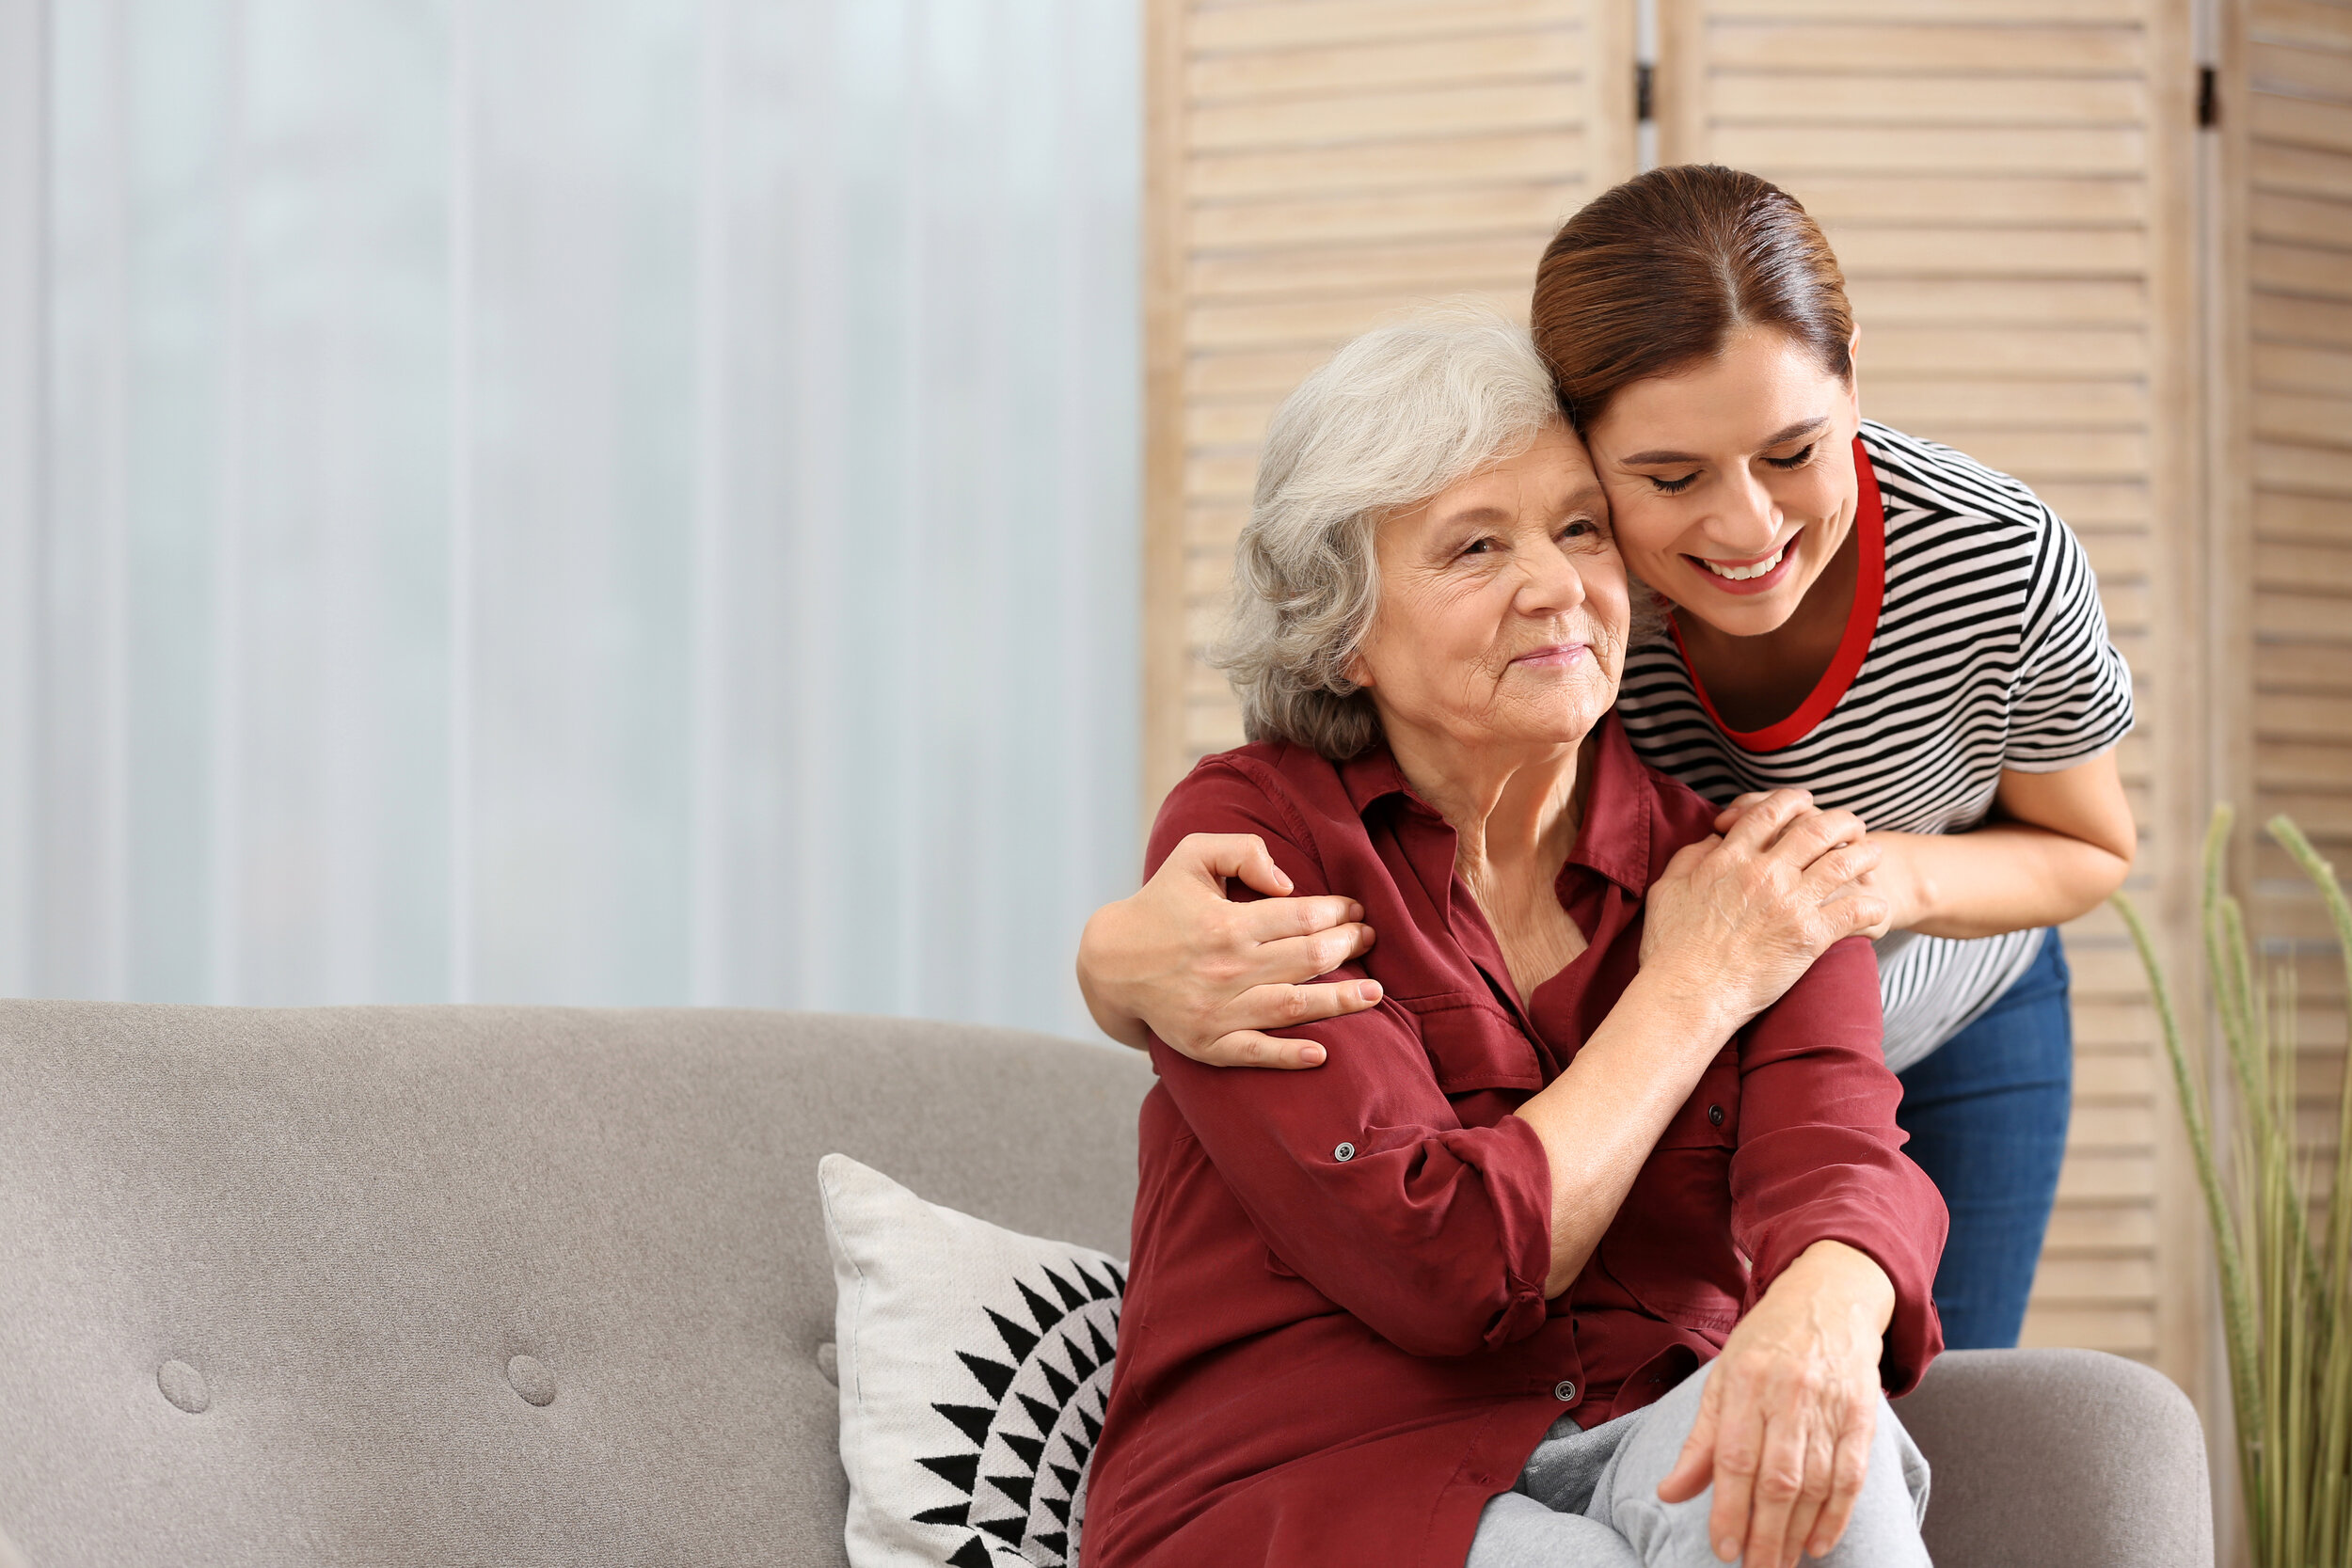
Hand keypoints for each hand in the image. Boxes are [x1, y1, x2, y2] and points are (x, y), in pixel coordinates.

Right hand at [1074, 833, 1380, 1067]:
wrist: (1109, 963)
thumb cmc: (1160, 903)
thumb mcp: (1192, 855)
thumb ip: (1242, 851)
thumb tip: (1288, 882)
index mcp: (1227, 922)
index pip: (1303, 917)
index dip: (1339, 913)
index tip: (1356, 911)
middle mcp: (1227, 967)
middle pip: (1308, 959)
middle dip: (1349, 948)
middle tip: (1371, 941)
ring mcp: (1218, 1010)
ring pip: (1294, 1006)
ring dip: (1341, 1001)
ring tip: (1375, 995)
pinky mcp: (1207, 1043)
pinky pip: (1256, 1052)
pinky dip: (1290, 1056)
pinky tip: (1322, 1054)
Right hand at [1642, 790, 1888, 1027]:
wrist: (1688, 993)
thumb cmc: (1670, 947)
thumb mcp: (1668, 889)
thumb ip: (1692, 857)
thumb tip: (1715, 841)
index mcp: (1731, 858)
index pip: (1770, 812)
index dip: (1793, 800)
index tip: (1806, 801)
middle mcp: (1765, 873)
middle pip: (1816, 829)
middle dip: (1840, 821)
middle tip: (1851, 825)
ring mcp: (1790, 903)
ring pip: (1843, 863)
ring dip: (1864, 854)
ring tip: (1873, 854)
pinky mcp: (1809, 937)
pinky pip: (1854, 911)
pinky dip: (1872, 904)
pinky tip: (1876, 905)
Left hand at [1658, 1241, 1894, 1566]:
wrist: (1829, 1299)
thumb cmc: (1766, 1343)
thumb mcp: (1722, 1378)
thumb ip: (1700, 1440)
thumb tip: (1669, 1493)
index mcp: (1745, 1383)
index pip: (1735, 1458)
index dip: (1728, 1509)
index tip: (1722, 1548)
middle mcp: (1789, 1395)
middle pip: (1778, 1480)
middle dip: (1764, 1535)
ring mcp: (1830, 1406)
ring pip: (1815, 1485)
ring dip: (1797, 1533)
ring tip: (1779, 1563)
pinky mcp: (1862, 1415)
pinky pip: (1851, 1477)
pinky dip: (1835, 1517)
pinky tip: (1818, 1544)